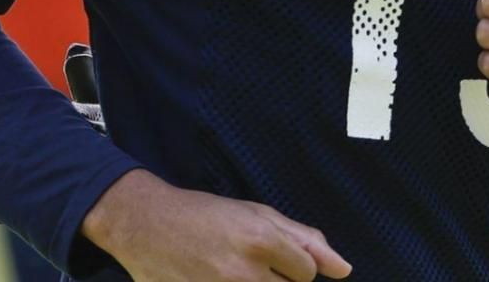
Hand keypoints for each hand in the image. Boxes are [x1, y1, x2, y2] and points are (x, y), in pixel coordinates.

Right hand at [82, 169, 351, 280]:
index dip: (292, 264)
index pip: (307, 273)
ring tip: (231, 272)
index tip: (269, 254)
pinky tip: (215, 277)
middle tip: (248, 265)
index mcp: (261, 240)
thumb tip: (344, 270)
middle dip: (277, 281)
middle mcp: (244, 273)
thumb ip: (305, 240)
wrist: (145, 226)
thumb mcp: (257, 213)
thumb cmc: (204, 215)